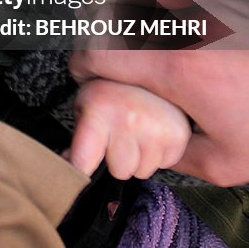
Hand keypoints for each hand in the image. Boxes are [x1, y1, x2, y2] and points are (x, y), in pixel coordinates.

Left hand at [67, 80, 190, 179]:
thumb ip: (77, 142)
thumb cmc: (109, 93)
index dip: (79, 171)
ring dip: (139, 158)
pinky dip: (158, 154)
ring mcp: (156, 128)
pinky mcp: (178, 135)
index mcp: (99, 112)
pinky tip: (152, 133)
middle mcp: (129, 120)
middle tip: (117, 138)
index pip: (83, 161)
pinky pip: (164, 165)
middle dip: (118, 160)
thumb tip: (69, 167)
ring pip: (142, 171)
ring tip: (136, 133)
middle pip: (120, 172)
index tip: (77, 176)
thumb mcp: (84, 109)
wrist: (143, 71)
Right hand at [70, 0, 248, 185]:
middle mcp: (186, 29)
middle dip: (89, 34)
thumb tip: (134, 140)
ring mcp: (207, 6)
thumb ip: (165, 150)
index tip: (82, 79)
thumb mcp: (216, 164)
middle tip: (91, 54)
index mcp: (177, 71)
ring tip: (95, 14)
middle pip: (112, 17)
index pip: (102, 56)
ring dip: (107, 0)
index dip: (81, 67)